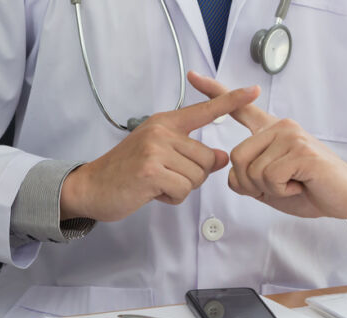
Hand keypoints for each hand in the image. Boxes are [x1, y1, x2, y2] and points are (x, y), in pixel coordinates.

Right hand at [60, 82, 260, 221]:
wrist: (91, 187)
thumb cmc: (126, 172)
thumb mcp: (159, 155)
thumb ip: (191, 153)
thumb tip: (222, 158)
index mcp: (165, 122)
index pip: (204, 110)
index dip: (231, 100)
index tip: (254, 90)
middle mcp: (162, 131)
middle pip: (207, 159)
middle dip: (192, 176)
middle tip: (164, 177)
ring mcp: (156, 150)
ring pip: (197, 177)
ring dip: (180, 189)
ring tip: (156, 184)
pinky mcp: (151, 171)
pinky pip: (183, 190)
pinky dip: (171, 198)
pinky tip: (152, 193)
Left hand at [188, 72, 346, 219]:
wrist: (346, 196)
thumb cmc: (308, 188)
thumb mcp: (268, 185)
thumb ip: (247, 176)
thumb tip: (233, 174)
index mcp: (271, 132)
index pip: (239, 109)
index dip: (215, 93)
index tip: (193, 76)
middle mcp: (280, 127)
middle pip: (236, 158)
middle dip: (250, 184)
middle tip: (279, 185)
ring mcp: (291, 136)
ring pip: (251, 171)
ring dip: (268, 189)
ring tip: (293, 183)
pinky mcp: (301, 151)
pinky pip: (269, 178)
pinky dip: (281, 190)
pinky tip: (300, 184)